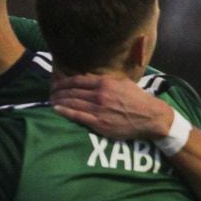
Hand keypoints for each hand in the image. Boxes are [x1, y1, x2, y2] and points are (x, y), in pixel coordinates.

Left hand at [50, 74, 172, 140]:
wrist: (150, 117)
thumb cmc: (137, 99)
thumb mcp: (123, 83)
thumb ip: (105, 80)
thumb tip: (87, 77)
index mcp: (105, 83)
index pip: (77, 81)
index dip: (63, 82)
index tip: (55, 84)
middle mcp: (100, 94)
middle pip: (72, 92)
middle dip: (58, 92)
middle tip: (50, 93)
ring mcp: (98, 109)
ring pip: (72, 103)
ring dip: (59, 101)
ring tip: (51, 101)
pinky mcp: (98, 123)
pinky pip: (77, 116)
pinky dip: (64, 111)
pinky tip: (56, 109)